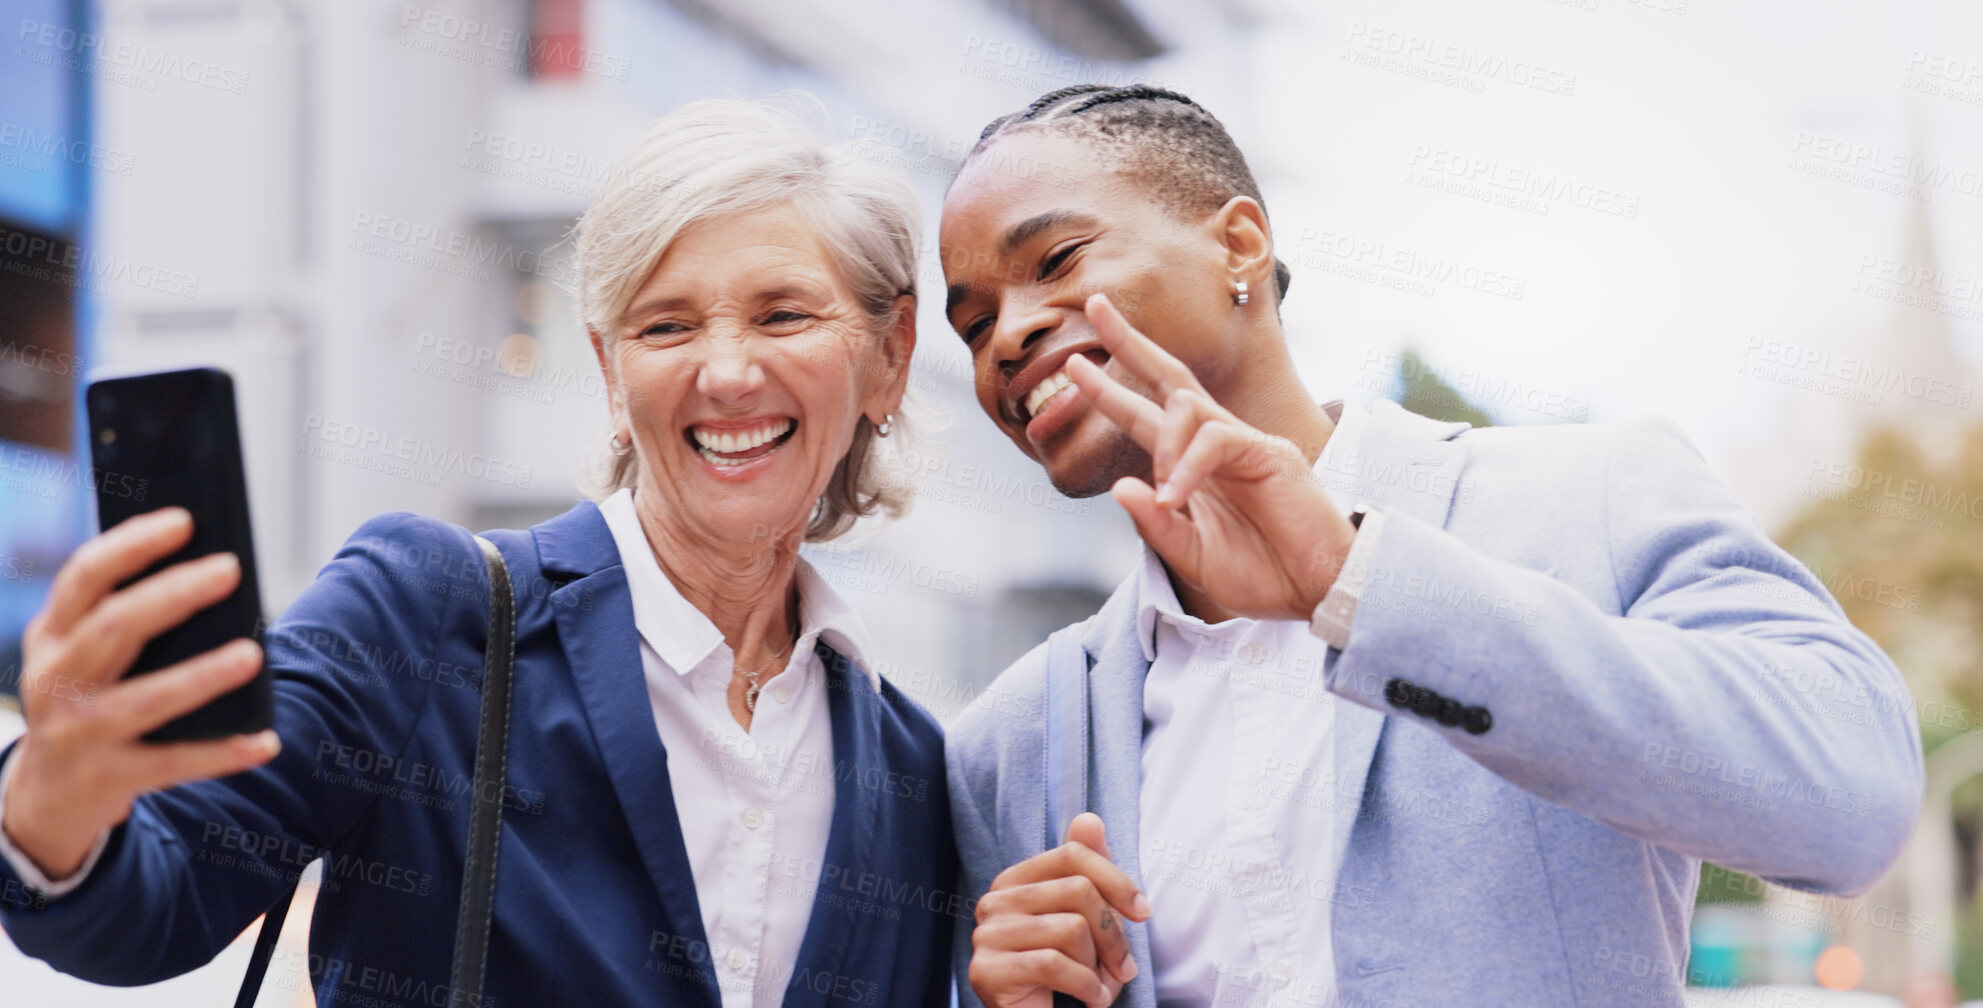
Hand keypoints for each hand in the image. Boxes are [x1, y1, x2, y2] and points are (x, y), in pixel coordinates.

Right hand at [2, 508, 278, 879]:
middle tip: (230, 569)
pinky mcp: (108, 779)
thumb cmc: (86, 699)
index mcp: (52, 636)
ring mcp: (79, 733)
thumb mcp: (81, 654)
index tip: (184, 520)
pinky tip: (265, 740)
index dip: (132, 545)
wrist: (46, 795)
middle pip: (114, 627)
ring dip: (202, 675)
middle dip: (173, 595)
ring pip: (146, 699)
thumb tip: (207, 568)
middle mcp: (56, 680)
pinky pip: (174, 763)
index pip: (84, 577)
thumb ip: (122, 614)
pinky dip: (223, 752)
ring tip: (253, 654)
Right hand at [968, 813, 1149, 1007]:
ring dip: (1099, 968)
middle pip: (1078, 891)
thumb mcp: (1085, 921)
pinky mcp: (986, 971)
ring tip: (1099, 988)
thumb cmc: (1064, 975)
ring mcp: (986, 935)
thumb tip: (1089, 819)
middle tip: (1123, 968)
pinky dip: (1086, 987)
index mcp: (1015, 880)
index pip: (1073, 855)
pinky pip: (1055, 965)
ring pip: (1071, 930)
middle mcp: (994, 901)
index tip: (1143, 913)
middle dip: (1113, 936)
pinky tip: (1092, 1001)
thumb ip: (1087, 870)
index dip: (1117, 881)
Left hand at [1066, 293, 1357, 621]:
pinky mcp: (1269, 452)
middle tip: (1095, 304)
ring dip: (1163, 442)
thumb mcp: (1194, 558)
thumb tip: (1119, 487)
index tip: (1074, 365)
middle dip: (1129, 342)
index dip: (1109, 390)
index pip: (1146, 414)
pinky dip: (1189, 465)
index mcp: (1194, 467)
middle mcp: (1216, 445)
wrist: (1320, 591)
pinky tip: (1178, 496)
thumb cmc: (1264, 574)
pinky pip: (1215, 439)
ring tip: (1167, 496)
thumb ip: (1157, 526)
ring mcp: (1244, 444)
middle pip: (1169, 377)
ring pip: (1186, 405)